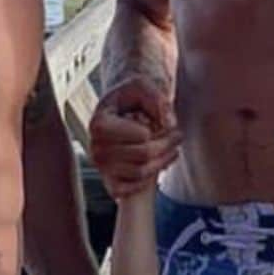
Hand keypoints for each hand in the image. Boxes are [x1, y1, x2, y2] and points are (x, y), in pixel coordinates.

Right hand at [89, 77, 180, 199]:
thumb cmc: (131, 97)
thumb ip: (158, 100)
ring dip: (164, 159)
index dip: (152, 132)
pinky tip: (160, 161)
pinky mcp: (109, 182)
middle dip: (167, 144)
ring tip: (173, 146)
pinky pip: (132, 189)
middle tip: (178, 134)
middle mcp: (95, 147)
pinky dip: (151, 178)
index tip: (164, 123)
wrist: (121, 111)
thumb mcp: (143, 86)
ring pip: (142, 172)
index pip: (133, 136)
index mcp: (99, 123)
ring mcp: (101, 167)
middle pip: (143, 154)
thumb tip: (170, 124)